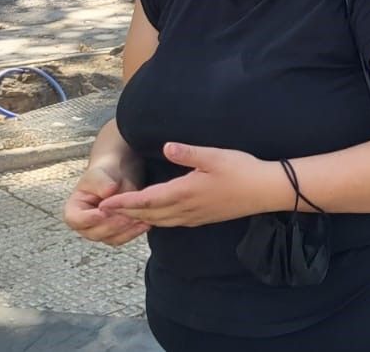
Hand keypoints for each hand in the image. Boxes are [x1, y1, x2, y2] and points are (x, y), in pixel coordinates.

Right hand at [63, 161, 149, 246]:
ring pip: (110, 238)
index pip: (76, 220)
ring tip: (140, 218)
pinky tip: (146, 223)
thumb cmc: (106, 172)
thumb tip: (109, 191)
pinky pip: (123, 238)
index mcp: (74, 209)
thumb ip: (101, 183)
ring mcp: (100, 230)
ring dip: (125, 230)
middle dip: (112, 225)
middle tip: (127, 215)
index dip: (89, 219)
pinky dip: (134, 232)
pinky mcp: (115, 232)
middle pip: (94, 233)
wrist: (120, 174)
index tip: (103, 212)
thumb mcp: (101, 173)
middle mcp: (85, 224)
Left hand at [97, 142, 281, 227]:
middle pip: (148, 214)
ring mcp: (194, 216)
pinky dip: (155, 221)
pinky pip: (171, 223)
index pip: (146, 200)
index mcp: (184, 192)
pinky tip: (153, 218)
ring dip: (138, 219)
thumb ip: (188, 152)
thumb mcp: (215, 156)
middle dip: (124, 213)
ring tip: (122, 216)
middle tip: (103, 212)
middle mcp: (185, 208)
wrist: (265, 191)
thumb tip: (166, 145)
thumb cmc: (242, 171)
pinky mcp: (201, 218)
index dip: (123, 202)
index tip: (104, 204)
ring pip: (158, 221)